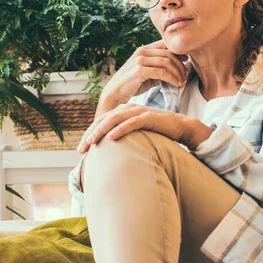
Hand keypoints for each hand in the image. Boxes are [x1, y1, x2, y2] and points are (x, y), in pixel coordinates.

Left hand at [77, 104, 212, 153]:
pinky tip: (111, 137)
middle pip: (104, 120)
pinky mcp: (149, 117)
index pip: (101, 121)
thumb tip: (109, 152)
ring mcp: (139, 112)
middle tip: (81, 149)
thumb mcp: (137, 134)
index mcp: (124, 112)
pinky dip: (120, 129)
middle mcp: (129, 109)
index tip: (80, 149)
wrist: (182, 127)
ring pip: (114, 119)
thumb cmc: (158, 132)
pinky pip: (131, 123)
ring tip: (91, 142)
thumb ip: (124, 137)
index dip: (89, 134)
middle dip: (90, 134)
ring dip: (101, 131)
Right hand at [97, 40, 187, 113]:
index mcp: (144, 49)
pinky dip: (172, 79)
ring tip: (181, 82)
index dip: (178, 52)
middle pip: (169, 53)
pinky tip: (176, 84)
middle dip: (180, 65)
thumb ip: (159, 69)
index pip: (166, 45)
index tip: (187, 61)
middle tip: (185, 76)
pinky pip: (162, 72)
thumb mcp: (148, 73)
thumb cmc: (132, 84)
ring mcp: (140, 59)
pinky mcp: (140, 70)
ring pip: (167, 62)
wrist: (115, 93)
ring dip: (178, 73)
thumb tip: (177, 69)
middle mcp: (142, 51)